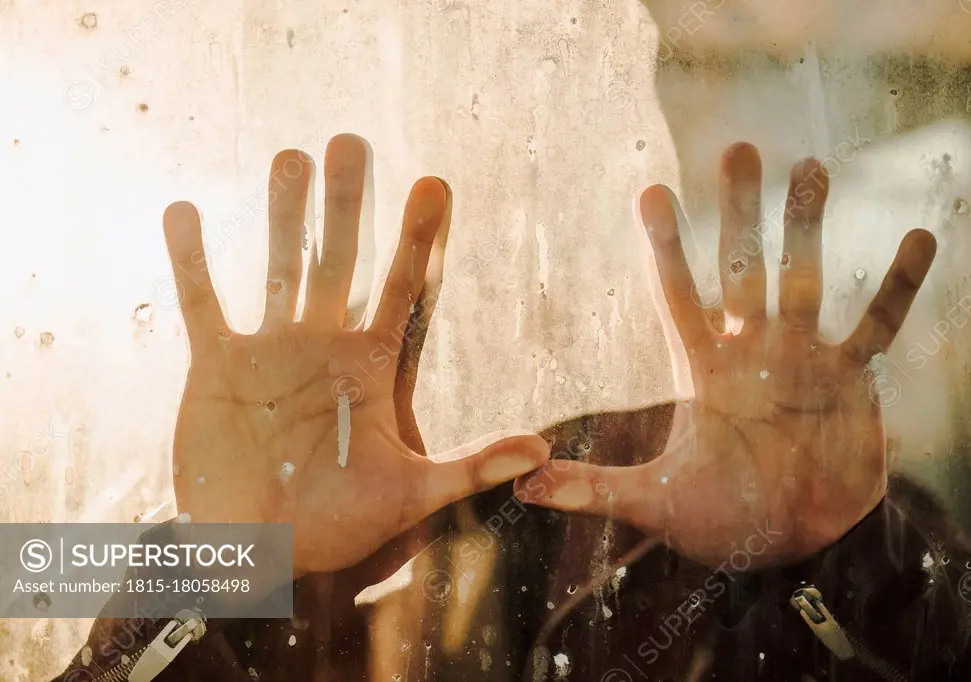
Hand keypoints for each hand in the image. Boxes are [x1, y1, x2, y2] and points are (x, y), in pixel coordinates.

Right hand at [164, 134, 548, 577]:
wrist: (266, 549)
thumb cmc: (342, 524)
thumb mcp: (411, 495)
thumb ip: (471, 468)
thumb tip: (542, 453)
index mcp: (372, 365)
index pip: (402, 289)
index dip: (418, 239)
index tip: (436, 184)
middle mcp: (324, 344)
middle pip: (340, 260)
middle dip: (348, 204)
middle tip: (352, 141)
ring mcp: (270, 350)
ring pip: (278, 267)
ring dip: (282, 216)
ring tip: (289, 158)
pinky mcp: (216, 366)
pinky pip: (204, 303)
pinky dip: (193, 261)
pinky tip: (184, 211)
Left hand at [516, 142, 935, 567]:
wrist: (795, 546)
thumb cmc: (723, 522)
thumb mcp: (653, 504)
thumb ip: (593, 489)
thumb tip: (518, 490)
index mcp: (701, 371)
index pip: (677, 296)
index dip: (666, 247)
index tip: (650, 191)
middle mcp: (751, 351)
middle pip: (743, 268)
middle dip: (741, 213)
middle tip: (738, 150)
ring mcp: (803, 358)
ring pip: (805, 277)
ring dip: (808, 227)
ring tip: (811, 168)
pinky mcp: (852, 379)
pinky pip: (879, 324)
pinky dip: (898, 287)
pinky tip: (918, 238)